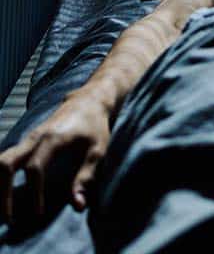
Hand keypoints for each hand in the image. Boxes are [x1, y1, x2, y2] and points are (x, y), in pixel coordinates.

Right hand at [0, 93, 110, 222]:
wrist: (87, 102)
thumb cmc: (95, 127)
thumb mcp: (97, 151)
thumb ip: (86, 177)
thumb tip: (77, 206)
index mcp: (53, 139)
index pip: (35, 169)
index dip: (34, 193)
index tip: (38, 213)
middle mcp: (34, 138)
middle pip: (5, 164)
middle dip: (2, 192)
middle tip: (8, 217)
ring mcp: (27, 139)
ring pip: (1, 161)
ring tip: (3, 210)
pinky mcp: (25, 142)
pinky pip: (5, 159)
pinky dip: (1, 177)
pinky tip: (4, 194)